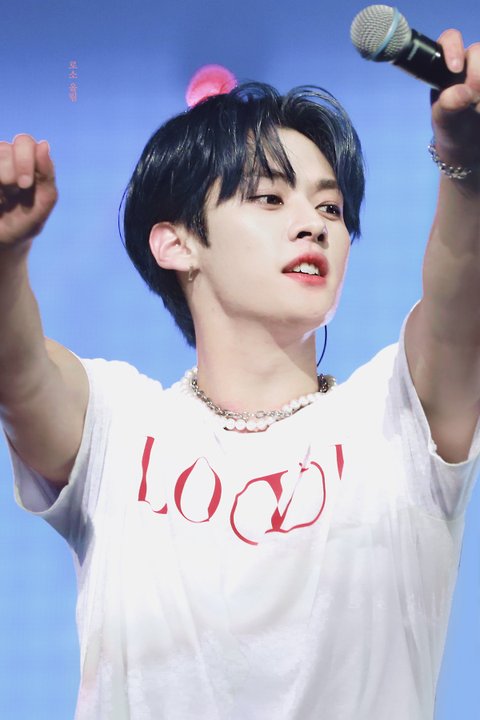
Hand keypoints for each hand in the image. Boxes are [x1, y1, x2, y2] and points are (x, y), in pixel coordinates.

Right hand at [0, 135, 56, 247]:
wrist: (3, 241)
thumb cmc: (26, 220)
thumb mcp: (44, 202)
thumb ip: (47, 174)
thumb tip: (44, 143)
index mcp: (28, 160)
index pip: (24, 142)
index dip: (25, 160)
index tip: (26, 184)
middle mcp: (6, 156)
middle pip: (5, 149)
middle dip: (10, 173)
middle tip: (14, 192)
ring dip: (1, 180)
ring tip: (3, 198)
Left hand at [431, 30, 479, 168]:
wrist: (470, 143)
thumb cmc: (452, 129)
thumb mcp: (445, 121)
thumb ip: (448, 107)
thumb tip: (459, 93)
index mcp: (446, 65)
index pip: (450, 39)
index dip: (453, 49)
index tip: (455, 69)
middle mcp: (468, 61)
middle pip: (478, 51)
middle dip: (476, 76)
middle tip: (472, 100)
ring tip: (478, 107)